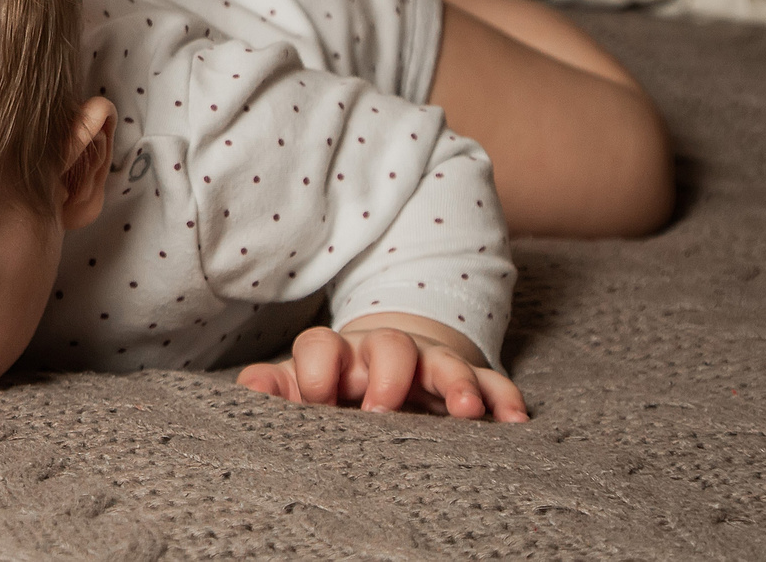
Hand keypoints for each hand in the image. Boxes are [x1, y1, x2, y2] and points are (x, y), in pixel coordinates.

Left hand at [237, 315, 526, 421]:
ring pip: (444, 363)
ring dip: (456, 383)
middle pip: (389, 345)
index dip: (319, 367)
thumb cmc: (337, 393)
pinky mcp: (469, 387)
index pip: (321, 346)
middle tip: (380, 409)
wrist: (388, 383)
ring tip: (464, 412)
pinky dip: (504, 399)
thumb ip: (276, 389)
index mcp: (339, 355)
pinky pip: (493, 385)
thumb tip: (250, 388)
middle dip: (388, 372)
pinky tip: (515, 421)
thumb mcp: (303, 391)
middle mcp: (385, 354)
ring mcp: (430, 368)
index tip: (320, 398)